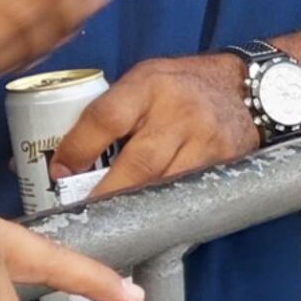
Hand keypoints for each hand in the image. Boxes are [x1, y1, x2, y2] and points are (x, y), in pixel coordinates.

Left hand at [53, 53, 255, 194]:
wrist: (242, 87)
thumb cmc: (180, 86)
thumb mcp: (142, 81)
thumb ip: (107, 112)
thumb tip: (58, 159)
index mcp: (149, 86)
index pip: (106, 118)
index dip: (78, 148)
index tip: (60, 172)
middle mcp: (178, 112)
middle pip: (137, 163)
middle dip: (106, 192)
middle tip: (84, 209)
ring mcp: (205, 138)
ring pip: (164, 184)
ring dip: (135, 205)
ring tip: (113, 219)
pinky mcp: (224, 160)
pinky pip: (188, 192)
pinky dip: (166, 206)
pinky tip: (151, 214)